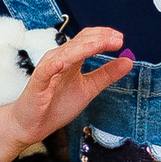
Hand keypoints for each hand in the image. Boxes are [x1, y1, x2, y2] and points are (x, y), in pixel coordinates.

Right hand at [0, 27, 134, 161]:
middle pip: (79, 42)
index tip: (120, 39)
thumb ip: (106, 75)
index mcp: (71, 59)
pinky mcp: (37, 83)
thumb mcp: (88, 89)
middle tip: (118, 40)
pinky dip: (53, 66)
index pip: (87, 39)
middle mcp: (59, 59)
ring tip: (99, 44)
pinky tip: (62, 63)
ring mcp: (47, 70)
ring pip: (65, 53)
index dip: (104, 35)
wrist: (32, 125)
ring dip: (83, 48)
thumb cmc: (56, 105)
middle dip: (99, 39)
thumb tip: (128, 61)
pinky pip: (45, 71)